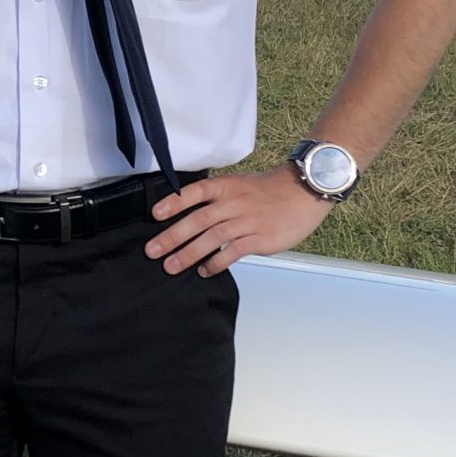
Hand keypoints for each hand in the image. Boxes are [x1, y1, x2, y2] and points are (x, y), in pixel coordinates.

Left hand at [146, 165, 334, 277]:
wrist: (302, 192)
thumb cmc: (268, 191)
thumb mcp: (239, 185)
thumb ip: (216, 200)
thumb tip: (189, 216)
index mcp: (226, 187)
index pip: (195, 193)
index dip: (174, 203)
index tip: (155, 215)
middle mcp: (234, 202)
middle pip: (198, 220)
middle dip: (172, 237)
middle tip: (152, 251)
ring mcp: (247, 221)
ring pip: (212, 238)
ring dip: (189, 254)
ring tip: (172, 267)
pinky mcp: (260, 238)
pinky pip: (233, 252)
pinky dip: (217, 263)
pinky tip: (205, 271)